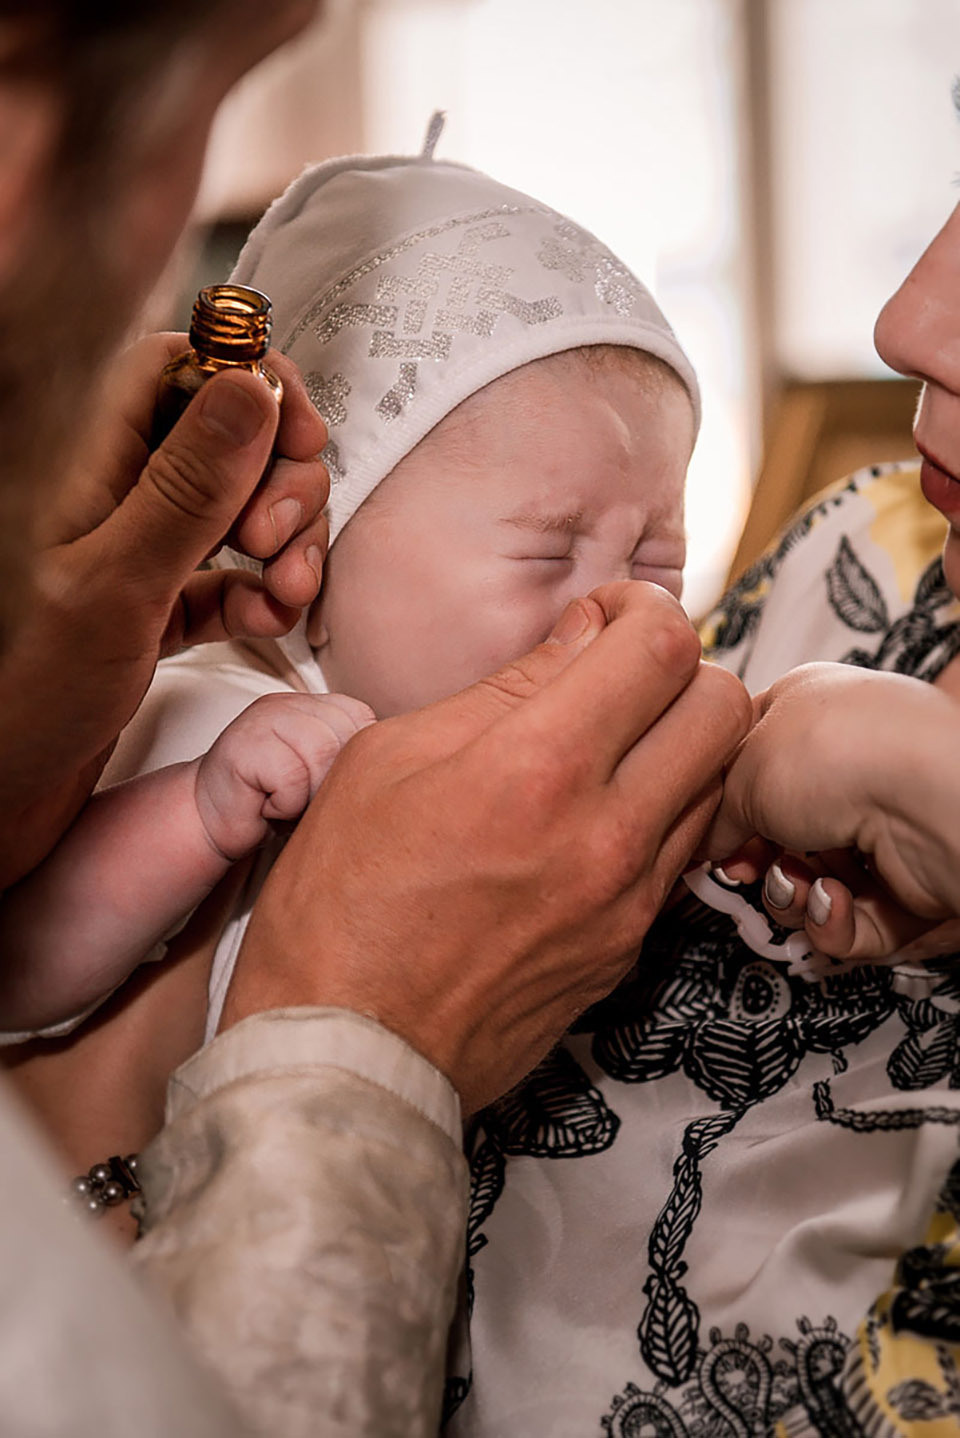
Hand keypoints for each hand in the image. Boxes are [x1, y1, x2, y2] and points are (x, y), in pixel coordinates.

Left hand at [0, 333, 328, 885]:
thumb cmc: (22, 700)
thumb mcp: (114, 586)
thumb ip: (187, 488)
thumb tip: (250, 392)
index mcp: (83, 465)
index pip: (180, 368)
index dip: (249, 387)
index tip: (295, 435)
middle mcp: (113, 497)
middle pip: (229, 439)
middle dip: (279, 484)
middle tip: (271, 540)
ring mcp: (137, 550)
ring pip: (240, 508)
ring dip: (284, 545)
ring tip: (282, 591)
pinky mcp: (157, 604)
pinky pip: (230, 575)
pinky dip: (261, 593)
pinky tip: (264, 620)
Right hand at [196, 692, 374, 860]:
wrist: (211, 820)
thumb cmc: (273, 803)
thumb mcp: (321, 775)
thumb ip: (351, 759)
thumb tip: (401, 769)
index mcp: (314, 705)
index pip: (364, 722)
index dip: (354, 765)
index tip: (325, 787)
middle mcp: (290, 703)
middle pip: (345, 741)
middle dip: (330, 785)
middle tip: (302, 801)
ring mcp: (264, 718)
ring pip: (320, 756)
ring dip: (307, 797)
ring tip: (285, 804)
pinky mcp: (244, 745)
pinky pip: (291, 778)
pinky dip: (284, 806)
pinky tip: (265, 805)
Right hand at [222, 583, 750, 1113]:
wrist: (349, 1051)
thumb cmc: (340, 905)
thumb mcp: (386, 759)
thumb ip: (501, 690)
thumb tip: (582, 637)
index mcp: (535, 768)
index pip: (662, 645)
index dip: (643, 608)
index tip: (607, 617)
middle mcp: (606, 834)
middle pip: (724, 704)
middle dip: (681, 669)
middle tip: (620, 676)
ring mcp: (629, 900)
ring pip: (719, 779)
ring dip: (680, 742)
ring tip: (609, 746)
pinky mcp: (630, 947)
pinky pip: (683, 851)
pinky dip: (661, 812)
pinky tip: (596, 816)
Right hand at [707, 662, 959, 959]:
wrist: (932, 802)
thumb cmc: (847, 753)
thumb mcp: (741, 769)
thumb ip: (710, 811)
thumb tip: (701, 841)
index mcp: (806, 710)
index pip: (745, 759)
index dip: (716, 800)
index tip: (695, 831)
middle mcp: (846, 764)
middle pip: (773, 831)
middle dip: (754, 859)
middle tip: (742, 868)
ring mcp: (879, 825)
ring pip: (806, 884)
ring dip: (790, 896)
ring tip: (800, 882)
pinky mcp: (905, 884)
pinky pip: (845, 920)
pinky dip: (832, 919)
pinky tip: (834, 898)